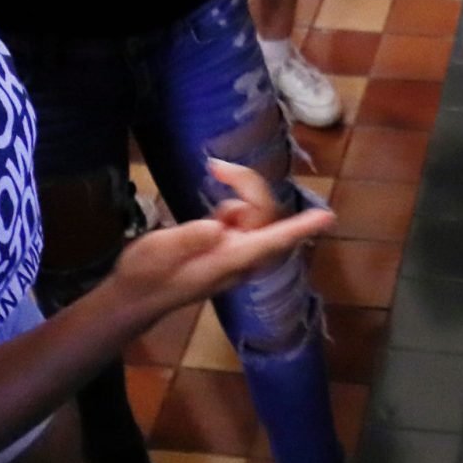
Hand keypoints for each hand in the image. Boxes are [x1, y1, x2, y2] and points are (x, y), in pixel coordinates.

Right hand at [112, 159, 335, 315]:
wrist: (134, 297)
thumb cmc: (143, 277)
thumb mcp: (157, 253)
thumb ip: (187, 240)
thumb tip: (217, 227)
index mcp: (228, 260)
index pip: (272, 241)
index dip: (299, 229)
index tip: (327, 217)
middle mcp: (239, 257)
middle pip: (265, 215)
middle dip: (248, 185)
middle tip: (215, 165)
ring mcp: (234, 252)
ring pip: (256, 214)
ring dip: (240, 192)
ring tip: (212, 175)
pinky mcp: (226, 248)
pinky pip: (243, 219)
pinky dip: (232, 204)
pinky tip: (208, 209)